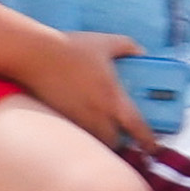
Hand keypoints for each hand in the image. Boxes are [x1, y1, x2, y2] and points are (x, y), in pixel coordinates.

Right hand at [22, 29, 145, 144]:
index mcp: (112, 98)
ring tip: (98, 125)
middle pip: (114, 143)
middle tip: (119, 131)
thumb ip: (129, 47)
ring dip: (99, 138)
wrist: (36, 55)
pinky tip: (78, 117)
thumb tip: (142, 52)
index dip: (148, 141)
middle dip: (118, 141)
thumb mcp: (106, 42)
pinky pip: (75, 134)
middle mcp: (96, 114)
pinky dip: (80, 131)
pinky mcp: (60, 120)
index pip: (136, 127)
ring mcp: (76, 120)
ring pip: (93, 141)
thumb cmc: (73, 48)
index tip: (153, 148)